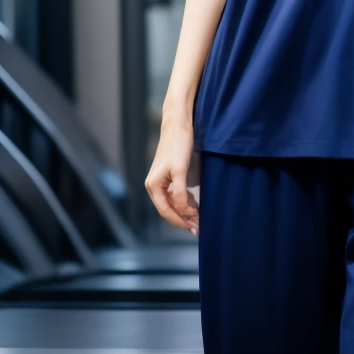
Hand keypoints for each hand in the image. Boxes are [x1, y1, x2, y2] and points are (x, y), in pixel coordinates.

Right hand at [146, 114, 198, 234]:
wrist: (179, 126)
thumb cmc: (178, 146)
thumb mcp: (180, 171)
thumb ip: (180, 192)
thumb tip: (184, 211)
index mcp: (153, 186)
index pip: (166, 211)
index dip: (179, 221)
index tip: (194, 228)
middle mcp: (155, 186)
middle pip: (168, 209)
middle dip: (183, 219)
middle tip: (199, 227)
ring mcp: (162, 182)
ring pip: (173, 203)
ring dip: (185, 211)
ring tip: (200, 218)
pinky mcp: (170, 177)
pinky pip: (176, 195)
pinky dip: (185, 202)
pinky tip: (195, 205)